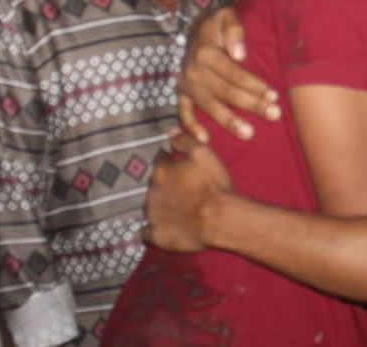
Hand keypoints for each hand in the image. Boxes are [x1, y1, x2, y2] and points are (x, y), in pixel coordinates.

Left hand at [142, 132, 232, 252]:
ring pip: (151, 206)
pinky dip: (154, 229)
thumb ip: (185, 141)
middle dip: (166, 184)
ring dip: (160, 205)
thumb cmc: (213, 185)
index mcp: (161, 171)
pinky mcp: (156, 235)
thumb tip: (171, 131)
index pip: (160, 159)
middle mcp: (151, 192)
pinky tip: (165, 227)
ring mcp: (152, 215)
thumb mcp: (203, 154)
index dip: (170, 160)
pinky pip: (148, 232)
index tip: (179, 164)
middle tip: (183, 188)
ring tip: (177, 208)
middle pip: (155, 183)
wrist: (219, 219)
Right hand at [178, 6, 279, 141]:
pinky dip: (191, 126)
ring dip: (229, 121)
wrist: (194, 28)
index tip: (274, 96)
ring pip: (209, 106)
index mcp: (205, 53)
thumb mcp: (225, 15)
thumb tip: (240, 54)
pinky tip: (205, 140)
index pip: (234, 74)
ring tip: (248, 134)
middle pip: (226, 92)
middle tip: (274, 115)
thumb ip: (234, 30)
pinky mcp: (182, 92)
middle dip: (251, 105)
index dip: (254, 85)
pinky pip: (184, 111)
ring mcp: (187, 83)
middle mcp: (193, 70)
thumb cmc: (217, 23)